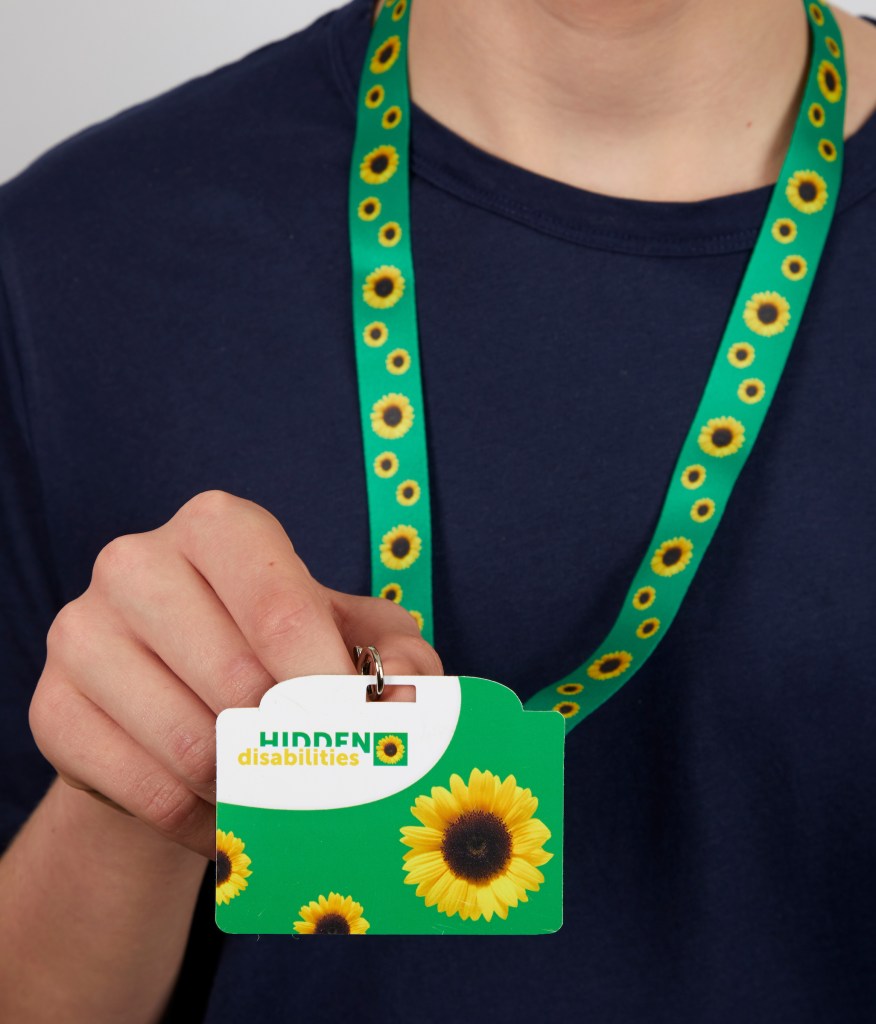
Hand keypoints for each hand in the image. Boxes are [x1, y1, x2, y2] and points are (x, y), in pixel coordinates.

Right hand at [29, 491, 441, 858]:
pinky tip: (232, 818)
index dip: (330, 683)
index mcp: (218, 527)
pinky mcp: (52, 707)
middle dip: (296, 743)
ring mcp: (82, 633)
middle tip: (327, 771)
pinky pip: (148, 791)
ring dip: (253, 787)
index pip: (280, 609)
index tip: (365, 732)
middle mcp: (137, 563)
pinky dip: (208, 823)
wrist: (178, 700)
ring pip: (192, 746)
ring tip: (279, 788)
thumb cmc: (280, 654)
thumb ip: (401, 656)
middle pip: (238, 682)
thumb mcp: (354, 637)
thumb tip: (407, 698)